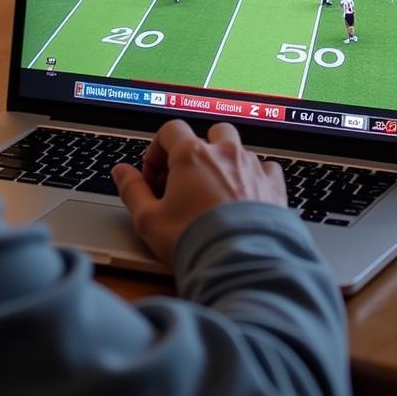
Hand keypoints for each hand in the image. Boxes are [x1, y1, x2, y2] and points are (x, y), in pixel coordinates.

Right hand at [112, 119, 285, 264]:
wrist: (244, 265)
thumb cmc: (195, 241)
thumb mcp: (149, 220)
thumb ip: (132, 190)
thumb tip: (121, 172)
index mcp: (192, 155)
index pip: (170, 131)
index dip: (157, 150)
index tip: (154, 176)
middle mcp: (224, 154)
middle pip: (209, 133)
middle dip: (196, 149)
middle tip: (186, 178)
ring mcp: (252, 168)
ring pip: (239, 148)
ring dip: (226, 161)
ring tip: (215, 190)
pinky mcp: (275, 187)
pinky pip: (267, 169)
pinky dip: (256, 177)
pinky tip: (247, 195)